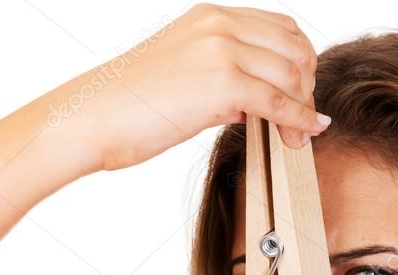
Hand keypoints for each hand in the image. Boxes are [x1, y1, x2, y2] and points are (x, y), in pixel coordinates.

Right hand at [43, 2, 328, 171]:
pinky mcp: (223, 83)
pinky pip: (280, 102)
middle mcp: (219, 24)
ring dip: (304, 107)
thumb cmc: (128, 105)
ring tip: (298, 133)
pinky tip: (304, 134)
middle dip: (307, 85)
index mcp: (210, 16)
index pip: (281, 28)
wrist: (91, 118)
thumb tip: (260, 101)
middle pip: (295, 48)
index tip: (300, 92)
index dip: (300, 61)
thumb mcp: (183, 72)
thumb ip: (223, 75)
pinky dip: (299, 120)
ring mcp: (222, 50)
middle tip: (303, 116)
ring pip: (293, 75)